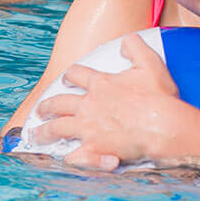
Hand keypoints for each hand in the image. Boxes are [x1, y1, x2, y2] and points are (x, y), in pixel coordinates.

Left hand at [31, 34, 185, 168]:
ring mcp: (88, 127)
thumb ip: (136, 47)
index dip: (70, 76)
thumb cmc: (159, 97)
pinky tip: (62, 159)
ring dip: (44, 131)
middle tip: (40, 110)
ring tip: (35, 134)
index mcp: (100, 84)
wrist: (164, 125)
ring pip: (57, 128)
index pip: (76, 75)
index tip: (67, 79)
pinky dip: (67, 158)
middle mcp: (88, 105)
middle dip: (47, 106)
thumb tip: (125, 41)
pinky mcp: (93, 148)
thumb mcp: (150, 63)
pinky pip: (73, 155)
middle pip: (59, 103)